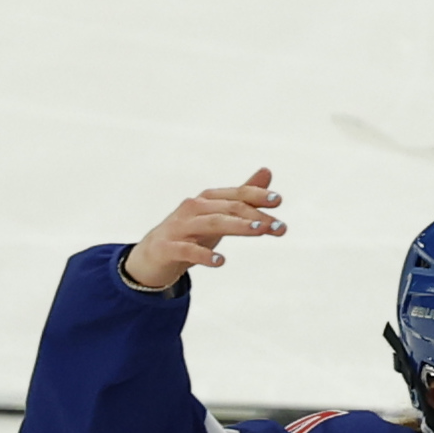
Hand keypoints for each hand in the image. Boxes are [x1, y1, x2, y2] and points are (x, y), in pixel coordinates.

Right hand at [126, 170, 282, 293]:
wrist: (153, 255)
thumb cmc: (191, 232)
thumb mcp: (220, 214)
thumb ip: (243, 197)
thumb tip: (267, 171)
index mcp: (207, 200)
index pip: (236, 194)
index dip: (257, 195)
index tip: (278, 200)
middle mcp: (193, 209)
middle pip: (227, 208)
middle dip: (255, 216)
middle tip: (280, 227)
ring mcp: (179, 227)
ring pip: (211, 223)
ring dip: (237, 226)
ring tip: (259, 231)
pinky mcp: (168, 247)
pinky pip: (188, 250)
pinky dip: (204, 255)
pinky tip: (221, 261)